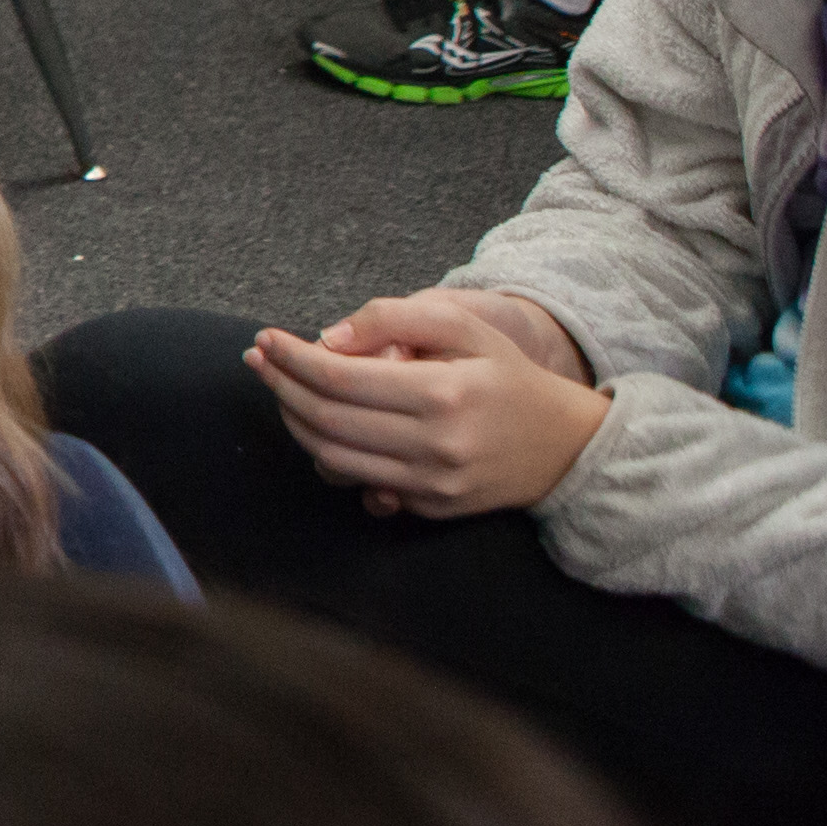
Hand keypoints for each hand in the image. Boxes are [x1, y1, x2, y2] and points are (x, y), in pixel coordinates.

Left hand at [251, 289, 610, 518]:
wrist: (567, 446)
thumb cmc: (507, 376)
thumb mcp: (465, 327)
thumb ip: (395, 317)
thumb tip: (328, 337)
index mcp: (443, 393)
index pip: (340, 378)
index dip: (292, 358)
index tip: (264, 340)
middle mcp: (436, 445)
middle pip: (327, 421)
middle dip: (281, 388)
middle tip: (260, 363)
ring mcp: (433, 484)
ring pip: (334, 459)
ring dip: (296, 424)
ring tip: (283, 391)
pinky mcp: (433, 508)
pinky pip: (363, 486)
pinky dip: (330, 457)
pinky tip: (320, 426)